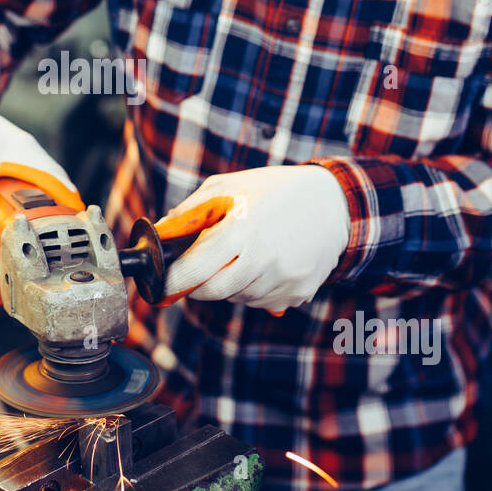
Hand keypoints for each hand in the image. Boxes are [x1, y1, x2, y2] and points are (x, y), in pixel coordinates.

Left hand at [161, 165, 350, 313]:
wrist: (332, 203)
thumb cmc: (272, 191)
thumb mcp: (227, 187)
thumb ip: (190, 212)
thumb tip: (159, 235)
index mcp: (242, 229)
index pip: (194, 270)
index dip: (173, 279)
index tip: (162, 280)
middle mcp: (264, 259)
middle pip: (212, 292)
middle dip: (198, 284)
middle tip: (198, 268)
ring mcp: (283, 279)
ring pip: (237, 298)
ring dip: (228, 284)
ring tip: (241, 256)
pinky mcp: (298, 292)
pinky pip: (261, 303)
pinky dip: (253, 290)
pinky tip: (264, 265)